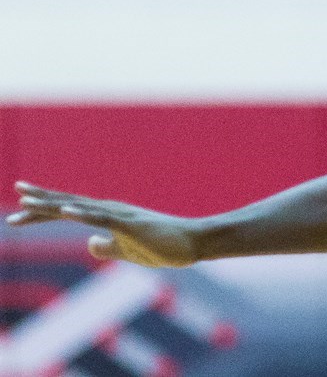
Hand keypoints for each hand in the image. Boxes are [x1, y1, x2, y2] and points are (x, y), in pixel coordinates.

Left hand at [9, 181, 201, 267]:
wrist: (193, 243)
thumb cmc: (163, 246)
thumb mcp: (126, 251)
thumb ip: (107, 247)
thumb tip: (90, 243)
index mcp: (108, 217)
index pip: (69, 211)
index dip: (43, 210)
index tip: (19, 206)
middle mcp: (109, 210)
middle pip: (68, 204)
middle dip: (40, 201)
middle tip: (17, 190)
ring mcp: (119, 215)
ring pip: (79, 208)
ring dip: (52, 205)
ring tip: (27, 200)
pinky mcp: (130, 224)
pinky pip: (102, 219)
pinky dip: (82, 214)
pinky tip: (65, 212)